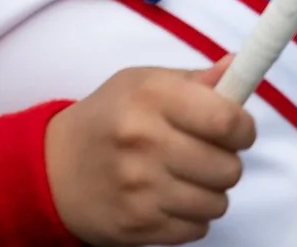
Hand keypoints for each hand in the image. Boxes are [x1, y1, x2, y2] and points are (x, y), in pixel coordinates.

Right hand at [45, 58, 254, 245]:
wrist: (53, 169)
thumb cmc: (107, 119)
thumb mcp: (141, 83)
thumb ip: (194, 80)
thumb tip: (239, 68)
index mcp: (150, 96)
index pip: (226, 119)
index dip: (243, 128)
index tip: (237, 130)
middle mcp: (145, 141)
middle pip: (228, 168)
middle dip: (226, 162)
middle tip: (205, 154)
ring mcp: (141, 188)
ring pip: (218, 203)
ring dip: (210, 192)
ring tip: (184, 177)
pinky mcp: (138, 226)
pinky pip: (198, 228)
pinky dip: (191, 216)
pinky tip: (169, 198)